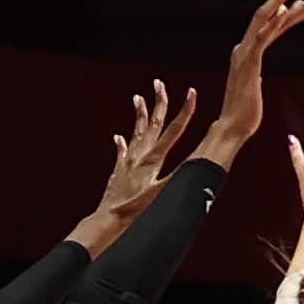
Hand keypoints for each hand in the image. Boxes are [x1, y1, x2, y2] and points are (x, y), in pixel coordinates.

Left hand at [81, 81, 199, 242]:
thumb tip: (196, 162)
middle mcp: (140, 156)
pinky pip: (121, 152)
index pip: (174, 131)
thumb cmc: (134, 211)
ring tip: (137, 98)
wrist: (108, 220)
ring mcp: (128, 162)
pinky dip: (121, 143)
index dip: (185, 111)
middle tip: (159, 83)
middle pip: (153, 124)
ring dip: (139, 115)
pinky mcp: (119, 171)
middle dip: (158, 102)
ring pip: (136, 132)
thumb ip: (176, 178)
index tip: (192, 92)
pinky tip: (118, 136)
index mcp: (153, 160)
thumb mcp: (159, 194)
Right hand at [197, 0, 303, 169]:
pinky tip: (287, 10)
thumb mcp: (254, 79)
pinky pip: (262, 38)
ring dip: (283, 2)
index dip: (291, 9)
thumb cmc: (246, 110)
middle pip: (268, 14)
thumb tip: (260, 48)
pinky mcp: (248, 64)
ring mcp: (245, 54)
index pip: (273, 24)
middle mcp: (245, 48)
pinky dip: (273, 23)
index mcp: (249, 51)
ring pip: (265, 20)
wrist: (232, 128)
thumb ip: (257, 60)